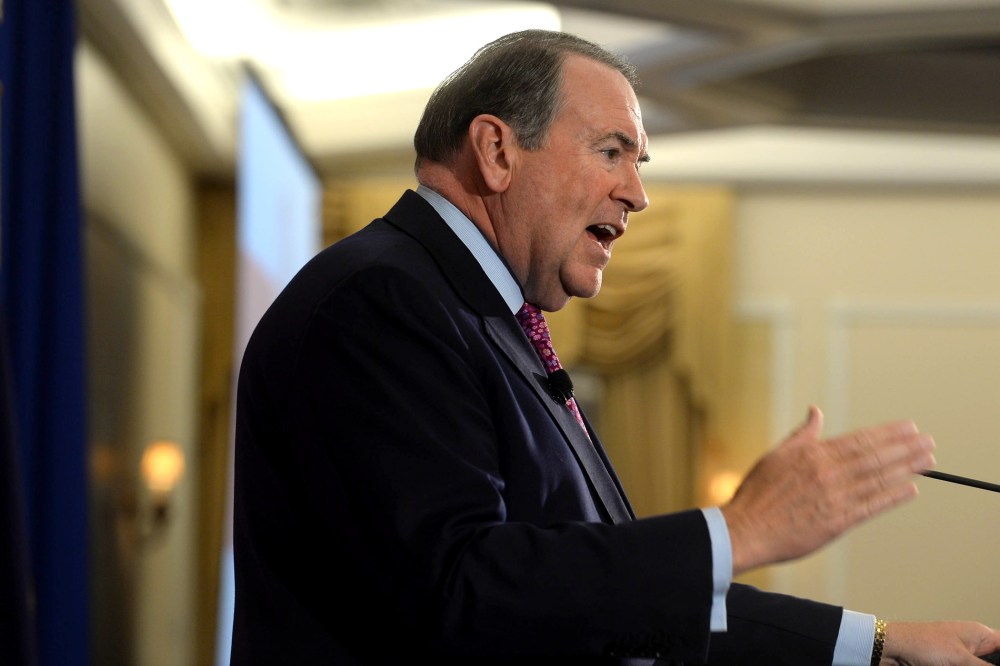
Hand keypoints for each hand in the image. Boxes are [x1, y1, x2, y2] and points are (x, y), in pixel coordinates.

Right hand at [720, 406, 934, 574]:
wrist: (746, 529)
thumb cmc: (758, 493)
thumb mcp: (777, 455)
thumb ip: (802, 435)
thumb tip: (816, 412)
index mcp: (813, 455)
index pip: (859, 440)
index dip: (888, 434)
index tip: (909, 428)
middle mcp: (828, 473)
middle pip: (875, 457)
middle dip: (905, 448)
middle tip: (928, 442)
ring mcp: (834, 498)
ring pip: (878, 479)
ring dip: (907, 469)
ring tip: (929, 461)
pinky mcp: (837, 522)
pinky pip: (871, 507)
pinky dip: (893, 497)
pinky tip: (911, 489)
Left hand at [881, 621, 999, 664]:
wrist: (891, 649)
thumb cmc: (920, 643)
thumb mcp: (961, 659)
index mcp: (980, 634)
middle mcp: (972, 644)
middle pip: (994, 658)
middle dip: (992, 662)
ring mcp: (960, 656)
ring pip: (979, 664)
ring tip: (961, 665)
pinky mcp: (948, 664)